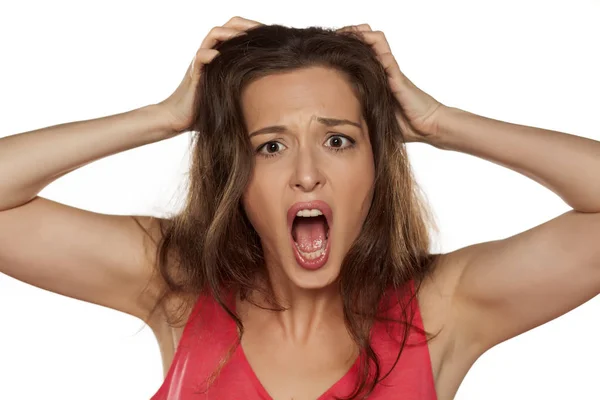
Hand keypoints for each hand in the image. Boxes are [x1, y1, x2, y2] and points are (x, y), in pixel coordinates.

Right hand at [157, 16, 262, 135]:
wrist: (181, 118)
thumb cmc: (209, 109)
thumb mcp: (234, 94)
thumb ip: (248, 86)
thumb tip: (275, 89)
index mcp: (222, 56)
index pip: (237, 31)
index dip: (253, 28)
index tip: (272, 34)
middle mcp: (212, 53)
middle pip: (227, 26)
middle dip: (245, 25)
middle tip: (263, 30)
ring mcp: (202, 62)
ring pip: (214, 35)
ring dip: (230, 33)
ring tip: (245, 37)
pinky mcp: (194, 73)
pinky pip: (200, 57)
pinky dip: (210, 55)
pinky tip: (220, 57)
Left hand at [337, 24, 444, 142]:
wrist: (427, 127)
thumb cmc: (404, 124)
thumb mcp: (376, 115)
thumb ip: (362, 111)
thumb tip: (339, 119)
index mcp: (379, 77)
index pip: (363, 52)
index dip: (348, 45)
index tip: (330, 46)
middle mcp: (384, 69)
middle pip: (369, 40)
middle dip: (352, 34)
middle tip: (336, 36)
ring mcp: (391, 70)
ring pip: (377, 40)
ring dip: (361, 33)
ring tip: (345, 33)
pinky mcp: (397, 76)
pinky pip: (384, 56)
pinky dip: (372, 46)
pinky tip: (359, 43)